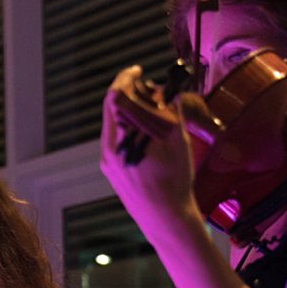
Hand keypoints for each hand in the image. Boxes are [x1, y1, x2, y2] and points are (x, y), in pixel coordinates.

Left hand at [100, 65, 205, 236]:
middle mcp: (109, 149)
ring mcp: (108, 161)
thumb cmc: (174, 181)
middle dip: (131, 95)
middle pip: (112, 110)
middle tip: (151, 90)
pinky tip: (148, 131)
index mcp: (121, 139)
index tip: (136, 70)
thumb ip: (171, 114)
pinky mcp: (112, 170)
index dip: (125, 79)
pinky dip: (130, 128)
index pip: (114, 98)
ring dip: (131, 112)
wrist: (165, 217)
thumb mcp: (178, 141)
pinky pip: (117, 140)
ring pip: (115, 125)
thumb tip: (169, 93)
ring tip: (155, 111)